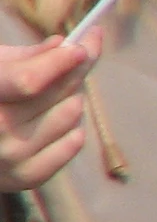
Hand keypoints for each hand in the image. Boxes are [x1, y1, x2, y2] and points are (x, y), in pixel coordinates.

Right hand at [0, 36, 97, 193]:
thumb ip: (26, 58)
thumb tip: (65, 45)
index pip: (28, 81)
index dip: (59, 62)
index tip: (82, 47)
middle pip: (56, 95)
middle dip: (73, 72)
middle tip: (78, 59)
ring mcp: (10, 157)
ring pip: (71, 115)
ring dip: (72, 99)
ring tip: (54, 97)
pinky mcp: (26, 176)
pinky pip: (74, 143)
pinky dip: (73, 128)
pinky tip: (56, 122)